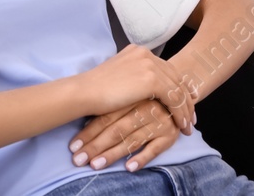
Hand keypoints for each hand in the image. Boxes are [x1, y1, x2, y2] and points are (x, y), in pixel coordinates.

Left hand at [70, 98, 184, 171]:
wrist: (180, 86)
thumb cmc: (147, 92)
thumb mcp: (130, 90)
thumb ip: (112, 103)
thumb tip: (80, 114)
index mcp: (129, 98)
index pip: (105, 117)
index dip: (88, 132)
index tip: (73, 147)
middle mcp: (142, 110)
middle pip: (115, 130)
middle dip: (95, 147)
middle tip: (78, 160)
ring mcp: (156, 123)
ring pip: (131, 141)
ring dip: (112, 154)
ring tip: (95, 165)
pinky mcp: (169, 135)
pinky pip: (155, 149)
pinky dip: (142, 158)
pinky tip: (129, 167)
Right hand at [74, 44, 195, 139]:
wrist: (85, 92)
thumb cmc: (97, 90)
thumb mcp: (121, 78)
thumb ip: (137, 78)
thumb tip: (152, 92)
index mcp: (138, 51)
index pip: (166, 71)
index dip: (177, 89)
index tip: (183, 106)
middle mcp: (146, 54)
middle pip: (176, 78)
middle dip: (185, 100)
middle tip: (190, 119)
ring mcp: (149, 64)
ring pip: (178, 89)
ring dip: (185, 110)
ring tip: (187, 126)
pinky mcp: (152, 79)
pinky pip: (174, 99)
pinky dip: (180, 114)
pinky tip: (181, 126)